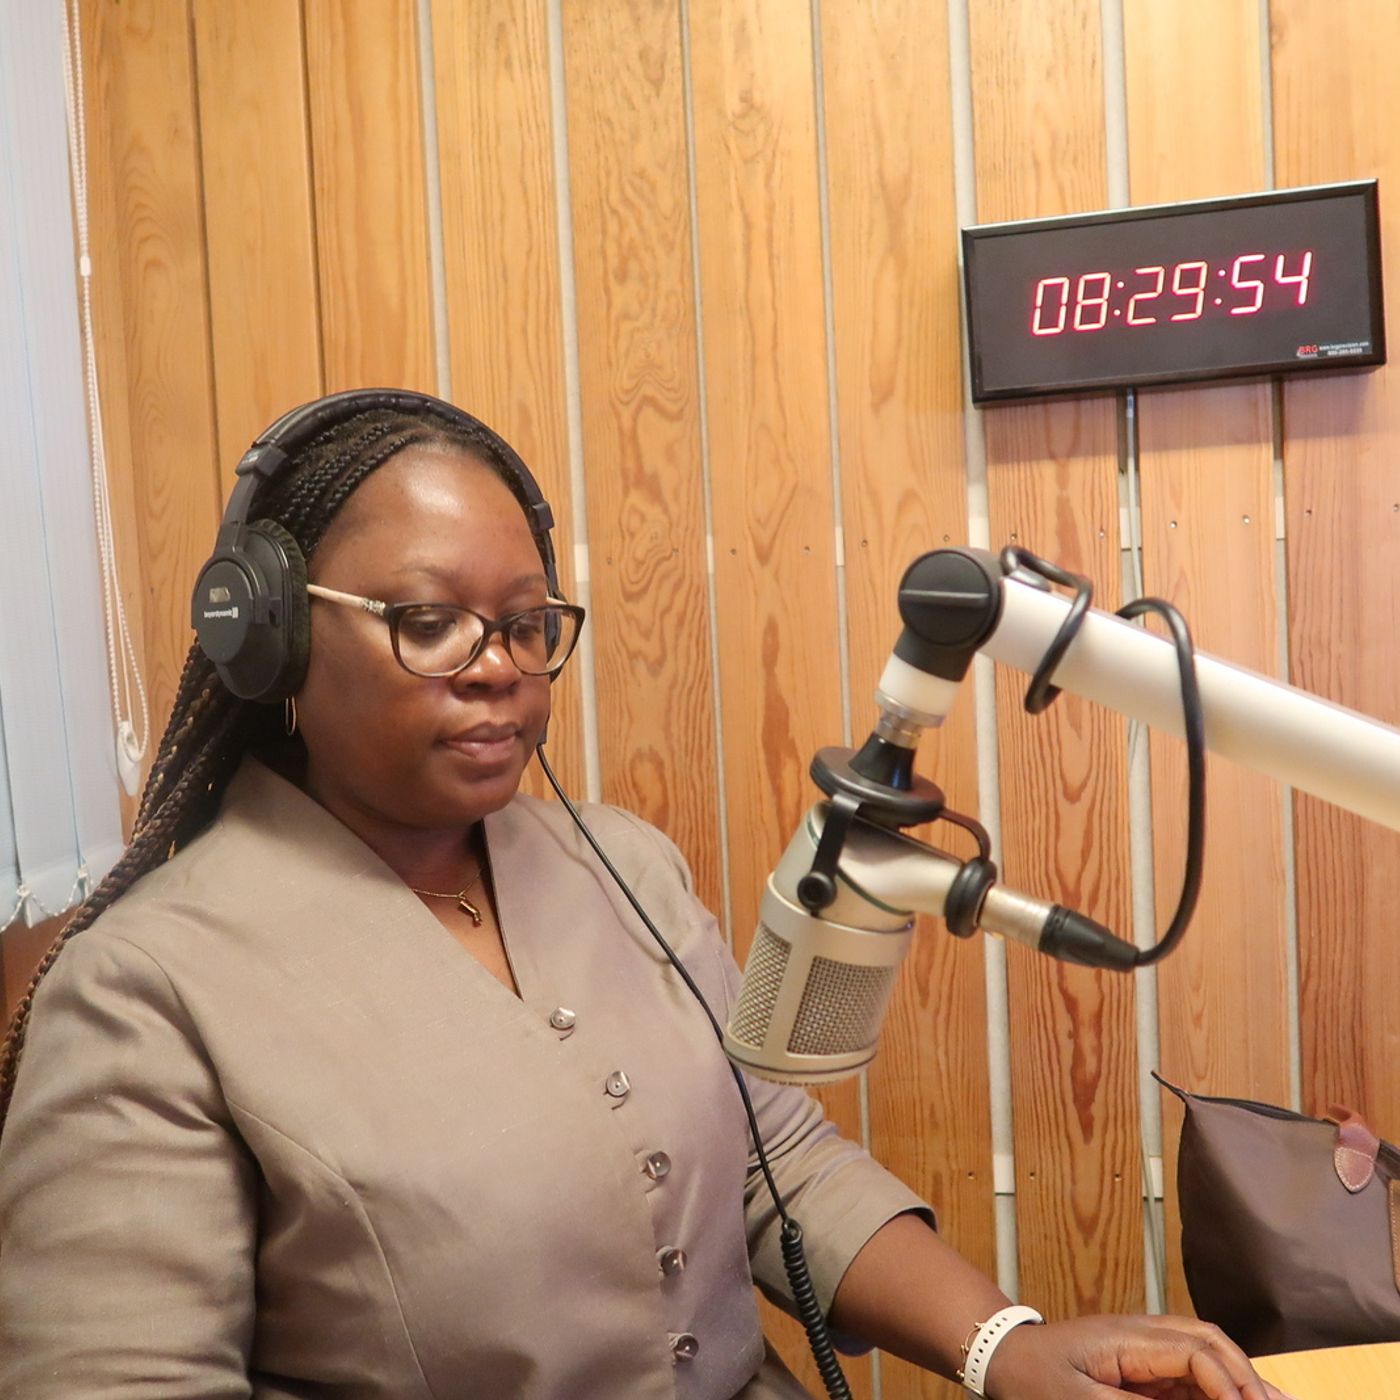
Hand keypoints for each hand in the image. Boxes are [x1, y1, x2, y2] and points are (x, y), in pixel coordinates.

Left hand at [983, 1314, 1296, 1399]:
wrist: (1004, 1357)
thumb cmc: (1033, 1379)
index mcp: (1129, 1338)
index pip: (1196, 1352)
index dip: (1228, 1386)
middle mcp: (1144, 1333)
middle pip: (1211, 1342)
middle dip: (1248, 1376)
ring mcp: (1145, 1346)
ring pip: (1208, 1354)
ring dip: (1241, 1380)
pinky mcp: (1144, 1364)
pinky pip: (1192, 1372)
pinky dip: (1221, 1388)